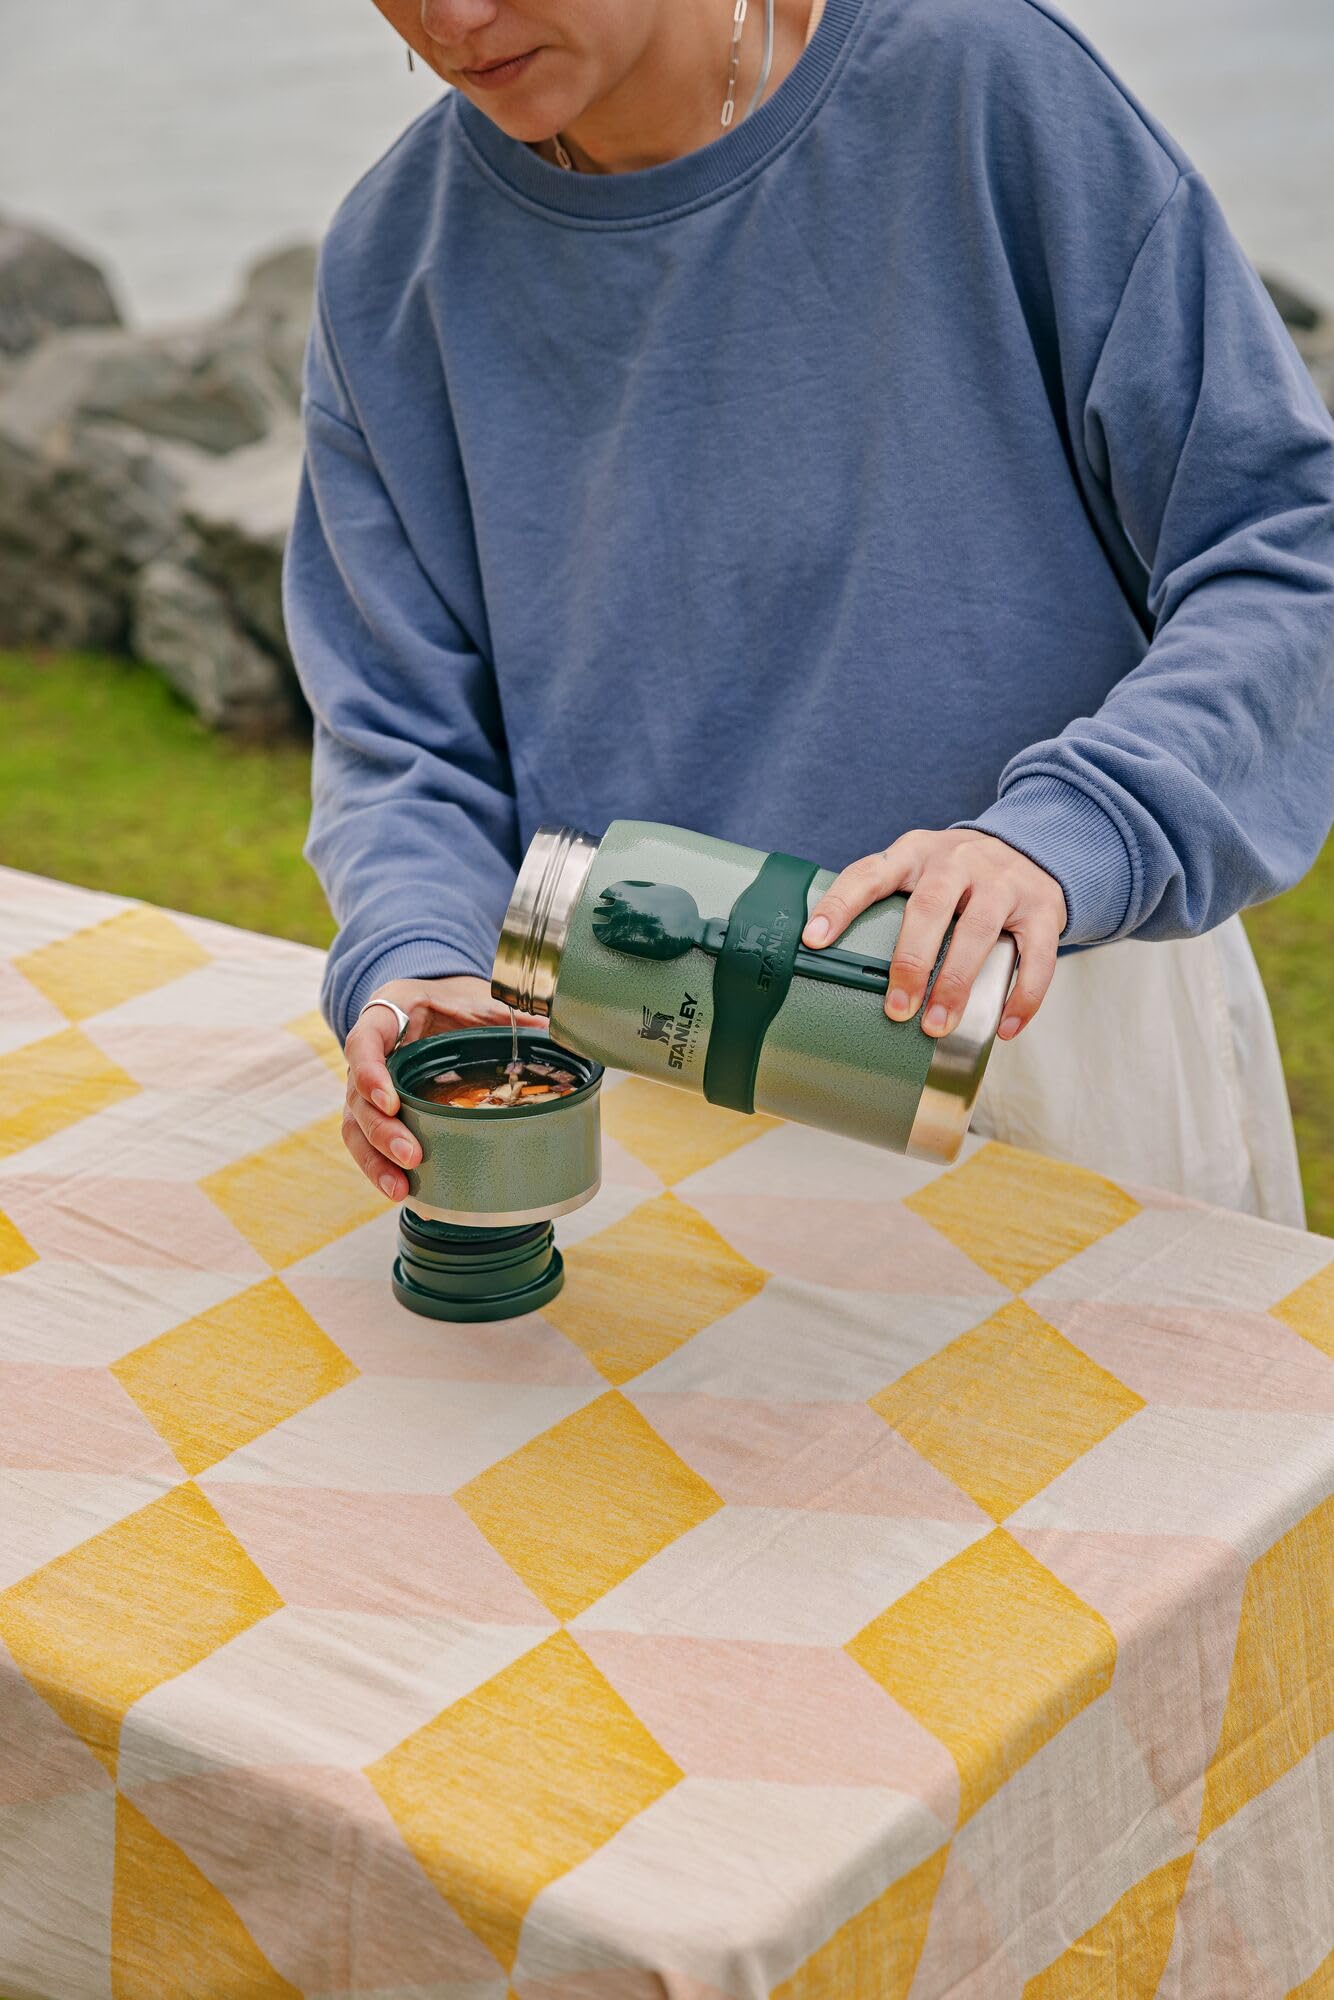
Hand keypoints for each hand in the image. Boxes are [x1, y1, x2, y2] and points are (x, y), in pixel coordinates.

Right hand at [342, 976, 547, 1200]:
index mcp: (387, 1018)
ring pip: (356, 1128)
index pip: (363, 1042)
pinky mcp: (378, 1114)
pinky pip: (370, 1145)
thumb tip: (555, 1030)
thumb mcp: (479, 1000)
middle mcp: (370, 1057)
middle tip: (411, 1155)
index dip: (369, 1073)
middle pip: (356, 1097)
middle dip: (381, 1131)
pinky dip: (385, 1170)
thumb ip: (510, 1014)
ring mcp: (368, 1089)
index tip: (390, 1101)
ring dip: (376, 1162)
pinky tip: (408, 1194)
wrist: (440, 1007)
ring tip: (401, 1189)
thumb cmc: (455, 1004)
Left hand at [801, 830, 1066, 1041]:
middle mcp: (958, 861)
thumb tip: (835, 965)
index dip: (840, 906)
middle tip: (897, 1009)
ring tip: (938, 1025)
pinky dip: (1022, 996)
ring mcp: (1004, 882)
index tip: (814, 941)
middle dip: (911, 962)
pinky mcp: (1042, 907)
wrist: (1034, 847)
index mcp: (915, 854)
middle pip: (930, 907)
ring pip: (978, 932)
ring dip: (956, 984)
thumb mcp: (919, 872)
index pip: (870, 874)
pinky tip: (1004, 1027)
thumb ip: (886, 903)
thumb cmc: (959, 875)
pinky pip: (1036, 956)